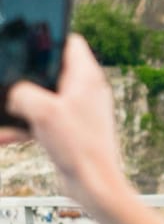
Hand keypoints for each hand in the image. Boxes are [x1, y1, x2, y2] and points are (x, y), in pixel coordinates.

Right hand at [6, 34, 127, 212]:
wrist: (94, 184)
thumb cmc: (80, 146)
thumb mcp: (43, 112)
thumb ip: (22, 93)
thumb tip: (13, 92)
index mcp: (86, 77)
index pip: (70, 42)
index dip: (47, 39)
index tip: (26, 42)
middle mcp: (85, 90)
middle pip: (50, 70)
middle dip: (24, 77)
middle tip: (7, 80)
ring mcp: (78, 110)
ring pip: (41, 98)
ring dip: (19, 106)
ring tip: (4, 116)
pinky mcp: (70, 129)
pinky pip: (42, 120)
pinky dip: (24, 126)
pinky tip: (6, 137)